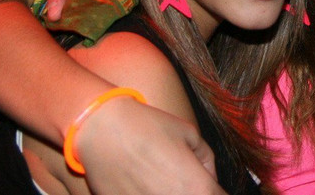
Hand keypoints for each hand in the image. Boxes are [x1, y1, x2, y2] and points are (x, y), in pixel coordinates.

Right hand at [77, 97, 226, 194]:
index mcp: (198, 188)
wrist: (102, 130)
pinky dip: (147, 193)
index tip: (203, 181)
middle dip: (193, 190)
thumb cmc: (147, 127)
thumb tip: (210, 177)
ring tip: (159, 178)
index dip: (212, 189)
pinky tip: (141, 183)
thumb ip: (206, 160)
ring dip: (170, 192)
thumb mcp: (189, 133)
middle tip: (179, 178)